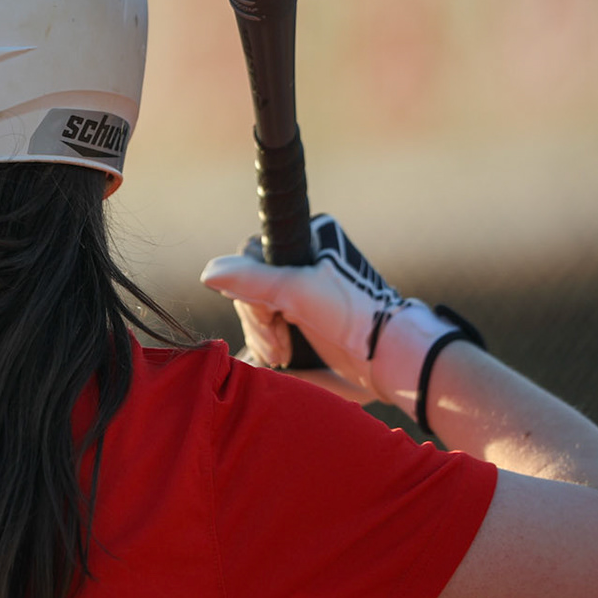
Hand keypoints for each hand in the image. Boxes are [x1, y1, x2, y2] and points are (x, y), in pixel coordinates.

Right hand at [201, 214, 455, 409]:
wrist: (390, 359)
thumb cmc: (352, 317)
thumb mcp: (296, 292)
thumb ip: (250, 279)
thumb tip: (208, 273)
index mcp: (308, 239)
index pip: (251, 259)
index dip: (252, 294)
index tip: (270, 317)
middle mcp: (305, 259)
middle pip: (251, 287)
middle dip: (261, 323)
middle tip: (279, 350)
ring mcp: (304, 289)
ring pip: (256, 309)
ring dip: (264, 337)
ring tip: (284, 357)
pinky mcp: (306, 317)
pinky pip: (267, 326)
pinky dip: (267, 342)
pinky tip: (279, 357)